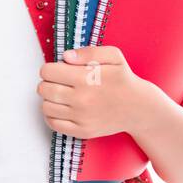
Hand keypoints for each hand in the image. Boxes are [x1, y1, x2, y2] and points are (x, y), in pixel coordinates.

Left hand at [37, 45, 163, 138]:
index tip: (60, 69)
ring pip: (45, 107)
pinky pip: (53, 124)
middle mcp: (82, 100)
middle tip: (60, 81)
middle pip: (43, 89)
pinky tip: (63, 108)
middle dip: (48, 82)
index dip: (51, 68)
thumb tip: (66, 57)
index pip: (48, 72)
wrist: (138, 107)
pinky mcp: (82, 131)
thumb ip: (88, 51)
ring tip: (63, 94)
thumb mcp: (113, 56)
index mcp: (87, 78)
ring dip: (50, 99)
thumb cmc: (123, 80)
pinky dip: (52, 115)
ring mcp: (81, 118)